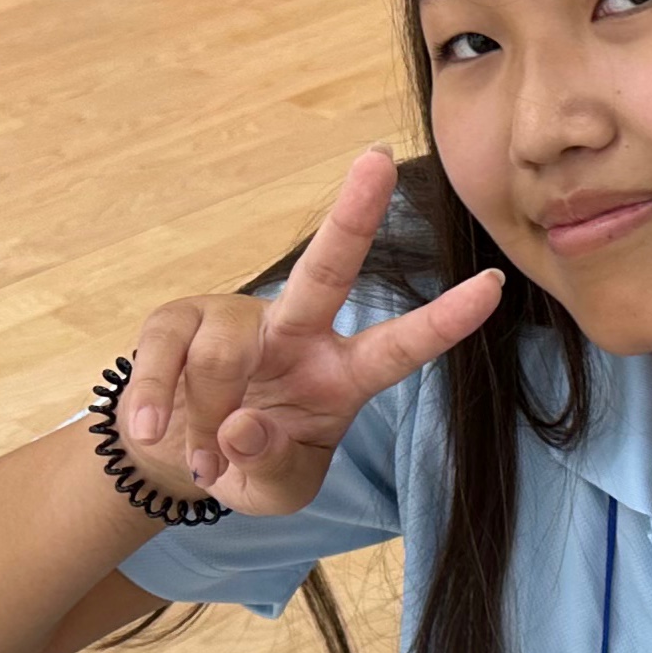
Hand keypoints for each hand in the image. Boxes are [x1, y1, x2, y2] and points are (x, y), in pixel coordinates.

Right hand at [116, 151, 502, 513]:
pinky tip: (156, 432)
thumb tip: (243, 427)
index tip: (495, 284)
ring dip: (203, 419)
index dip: (446, 320)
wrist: (174, 457)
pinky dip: (156, 404)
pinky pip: (164, 358)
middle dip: (353, 214)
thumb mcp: (273, 494)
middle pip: (329, 269)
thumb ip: (271, 468)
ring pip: (222, 356)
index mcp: (341, 375)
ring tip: (201, 456)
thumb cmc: (246, 465)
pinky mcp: (176, 320)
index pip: (400, 347)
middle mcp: (297, 332)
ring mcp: (236, 319)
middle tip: (378, 158)